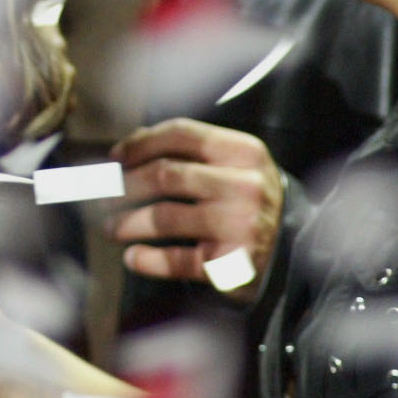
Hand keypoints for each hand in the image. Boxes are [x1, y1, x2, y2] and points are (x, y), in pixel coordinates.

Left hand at [109, 119, 282, 293]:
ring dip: (127, 222)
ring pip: (165, 216)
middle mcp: (244, 184)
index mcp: (244, 151)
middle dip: (125, 184)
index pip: (181, 134)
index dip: (140, 143)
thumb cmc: (248, 201)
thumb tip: (125, 149)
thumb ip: (189, 153)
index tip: (114, 158)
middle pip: (166, 174)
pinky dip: (147, 260)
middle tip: (102, 196)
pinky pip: (177, 259)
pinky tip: (132, 258)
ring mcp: (239, 224)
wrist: (295, 251)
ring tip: (110, 228)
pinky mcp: (232, 263)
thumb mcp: (234, 166)